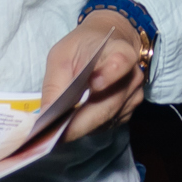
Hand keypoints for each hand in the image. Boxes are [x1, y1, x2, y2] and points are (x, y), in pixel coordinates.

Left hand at [44, 9, 150, 144]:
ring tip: (56, 129)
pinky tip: (72, 123)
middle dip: (79, 122)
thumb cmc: (81, 49)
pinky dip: (87, 127)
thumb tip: (47, 115)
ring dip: (81, 127)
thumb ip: (56, 83)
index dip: (110, 74)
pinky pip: (106, 125)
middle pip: (109, 104)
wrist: (104, 47)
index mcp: (120, 52)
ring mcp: (134, 96)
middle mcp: (133, 76)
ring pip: (106, 120)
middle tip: (53, 134)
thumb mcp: (62, 56)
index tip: (94, 84)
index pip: (121, 62)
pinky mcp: (129, 112)